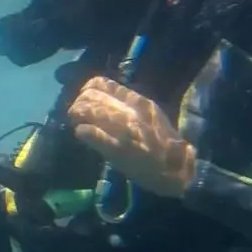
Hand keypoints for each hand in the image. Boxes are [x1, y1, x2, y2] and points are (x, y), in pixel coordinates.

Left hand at [67, 76, 196, 198]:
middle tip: (76, 115)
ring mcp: (122, 128)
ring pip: (86, 110)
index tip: (84, 99)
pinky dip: (81, 132)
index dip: (87, 90)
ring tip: (77, 123)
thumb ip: (128, 103)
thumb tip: (102, 98)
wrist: (175, 168)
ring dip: (76, 116)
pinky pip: (89, 132)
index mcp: (137, 101)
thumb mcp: (149, 113)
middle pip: (90, 95)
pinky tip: (81, 135)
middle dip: (78, 104)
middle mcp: (129, 111)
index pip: (102, 83)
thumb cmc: (161, 142)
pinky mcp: (115, 147)